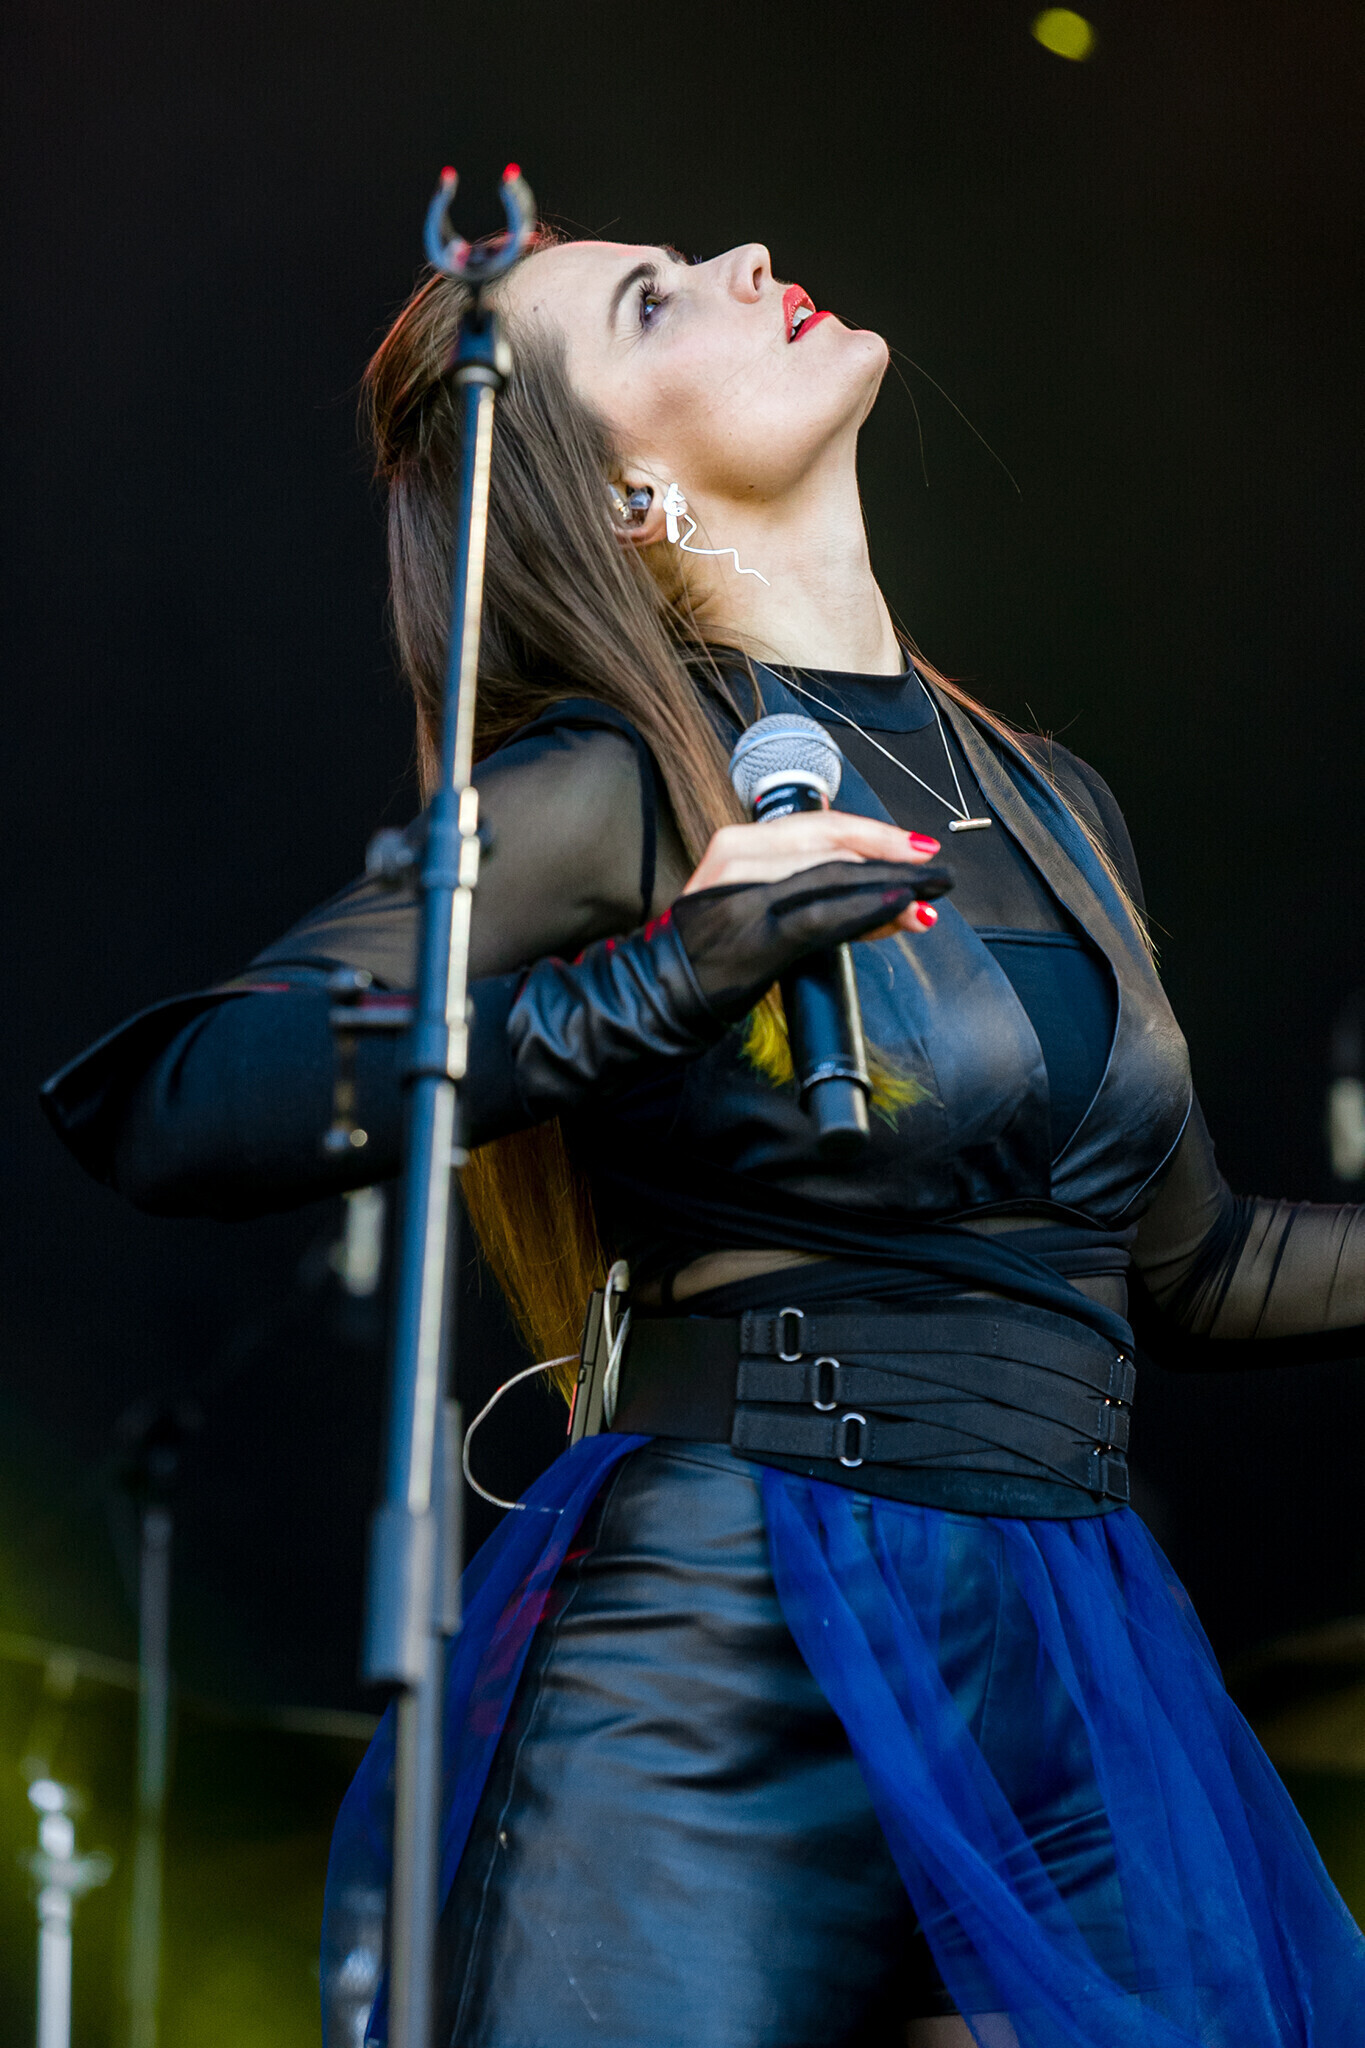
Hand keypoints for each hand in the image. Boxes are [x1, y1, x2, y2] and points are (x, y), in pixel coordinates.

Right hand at [683, 811, 944, 937]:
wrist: (660, 993)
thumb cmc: (712, 952)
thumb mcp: (752, 905)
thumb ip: (805, 892)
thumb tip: (883, 900)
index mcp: (739, 843)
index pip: (819, 827)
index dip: (875, 835)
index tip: (918, 849)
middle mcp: (738, 857)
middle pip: (830, 842)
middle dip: (891, 855)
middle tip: (938, 872)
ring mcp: (743, 894)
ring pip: (830, 874)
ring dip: (888, 885)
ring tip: (927, 896)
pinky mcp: (754, 935)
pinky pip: (820, 916)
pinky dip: (866, 910)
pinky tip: (898, 909)